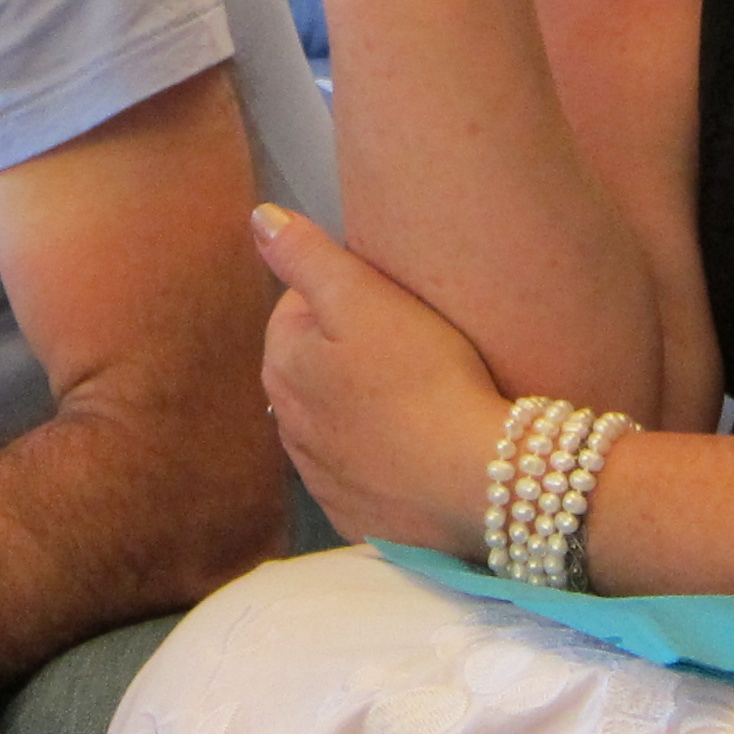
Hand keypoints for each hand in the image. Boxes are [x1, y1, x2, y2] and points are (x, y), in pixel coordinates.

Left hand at [254, 204, 508, 555]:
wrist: (473, 482)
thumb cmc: (423, 376)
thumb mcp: (364, 297)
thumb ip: (307, 254)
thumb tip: (259, 218)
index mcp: (282, 365)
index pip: (296, 306)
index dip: (345, 292)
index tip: (392, 299)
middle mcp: (287, 424)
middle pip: (311, 365)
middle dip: (345, 348)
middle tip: (409, 342)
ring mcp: (320, 477)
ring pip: (331, 420)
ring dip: (358, 404)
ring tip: (414, 394)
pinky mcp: (355, 515)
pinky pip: (358, 473)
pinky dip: (377, 458)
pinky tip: (413, 449)